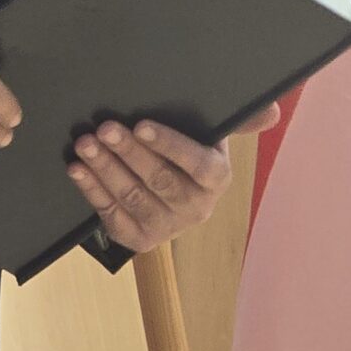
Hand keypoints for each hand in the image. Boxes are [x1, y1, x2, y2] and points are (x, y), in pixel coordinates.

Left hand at [68, 106, 281, 255]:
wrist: (170, 190)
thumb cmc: (191, 148)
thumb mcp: (213, 131)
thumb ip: (241, 118)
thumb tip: (273, 110)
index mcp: (217, 179)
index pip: (197, 163)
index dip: (169, 145)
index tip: (141, 124)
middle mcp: (196, 208)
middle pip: (159, 180)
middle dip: (128, 153)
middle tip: (103, 128)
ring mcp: (167, 227)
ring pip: (133, 197)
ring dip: (105, 170)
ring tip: (85, 144)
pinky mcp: (140, 240)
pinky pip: (112, 216)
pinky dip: (92, 192)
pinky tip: (77, 170)